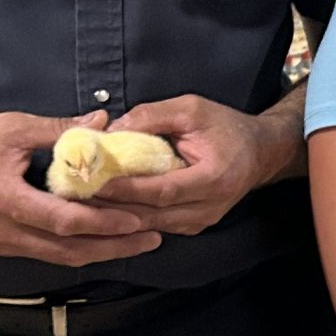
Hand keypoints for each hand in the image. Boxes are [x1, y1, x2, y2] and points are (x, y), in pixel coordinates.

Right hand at [0, 110, 164, 267]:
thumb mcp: (12, 129)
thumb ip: (60, 129)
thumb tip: (105, 123)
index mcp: (5, 201)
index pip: (65, 221)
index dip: (105, 222)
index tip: (140, 218)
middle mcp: (4, 231)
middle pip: (69, 249)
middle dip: (115, 245)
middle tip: (154, 236)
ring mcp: (2, 244)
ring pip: (60, 257)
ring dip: (100, 251)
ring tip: (137, 242)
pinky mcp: (1, 245)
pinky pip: (47, 253)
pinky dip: (78, 248)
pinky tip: (102, 240)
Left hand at [90, 93, 293, 235]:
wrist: (260, 153)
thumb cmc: (226, 126)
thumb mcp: (191, 108)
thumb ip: (152, 116)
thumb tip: (110, 130)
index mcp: (214, 179)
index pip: (162, 191)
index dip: (126, 188)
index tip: (93, 179)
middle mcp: (208, 208)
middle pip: (151, 215)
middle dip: (111, 205)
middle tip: (75, 194)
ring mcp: (200, 222)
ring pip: (149, 225)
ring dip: (115, 214)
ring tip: (82, 201)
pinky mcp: (192, 226)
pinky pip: (155, 225)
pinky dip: (129, 216)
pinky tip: (104, 206)